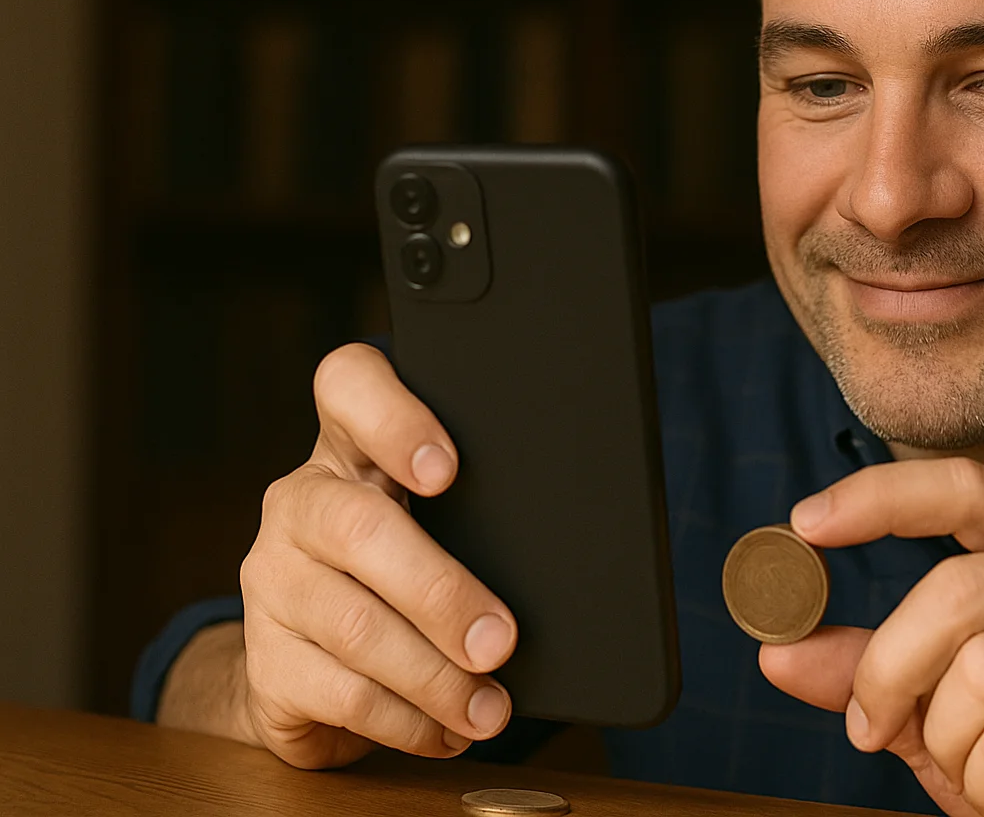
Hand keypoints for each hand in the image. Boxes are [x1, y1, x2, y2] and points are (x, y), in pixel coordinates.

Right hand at [237, 343, 517, 768]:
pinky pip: (340, 693)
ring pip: (353, 625)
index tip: (447, 468)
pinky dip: (407, 720)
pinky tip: (448, 728)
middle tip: (502, 640)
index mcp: (351, 447)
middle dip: (441, 591)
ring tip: (492, 706)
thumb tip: (585, 549)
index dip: (392, 416)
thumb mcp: (445, 525)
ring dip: (436, 676)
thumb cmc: (406, 573)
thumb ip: (487, 513)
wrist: (312, 663)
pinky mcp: (266, 660)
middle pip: (359, 526)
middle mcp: (301, 502)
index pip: (348, 385)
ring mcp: (272, 579)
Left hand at [760, 458, 983, 816]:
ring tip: (977, 762)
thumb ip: (861, 666)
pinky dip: (983, 785)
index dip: (884, 496)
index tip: (806, 522)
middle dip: (889, 669)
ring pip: (980, 675)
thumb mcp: (929, 696)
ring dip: (945, 741)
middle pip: (957, 592)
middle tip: (868, 726)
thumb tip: (777, 649)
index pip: (970, 489)